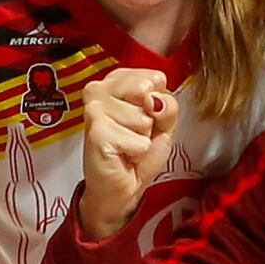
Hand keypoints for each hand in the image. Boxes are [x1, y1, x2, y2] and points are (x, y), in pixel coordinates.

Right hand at [72, 64, 178, 241]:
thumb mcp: (164, 123)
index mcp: (117, 81)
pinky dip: (136, 151)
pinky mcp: (97, 131)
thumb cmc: (137, 152)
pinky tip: (122, 153)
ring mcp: (96, 109)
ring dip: (142, 137)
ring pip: (143, 117)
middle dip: (150, 118)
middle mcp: (101, 89)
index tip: (144, 116)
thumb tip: (154, 100)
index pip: (154, 77)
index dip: (158, 102)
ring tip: (127, 143)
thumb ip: (168, 105)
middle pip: (147, 91)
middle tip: (134, 132)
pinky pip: (138, 140)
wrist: (121, 187)